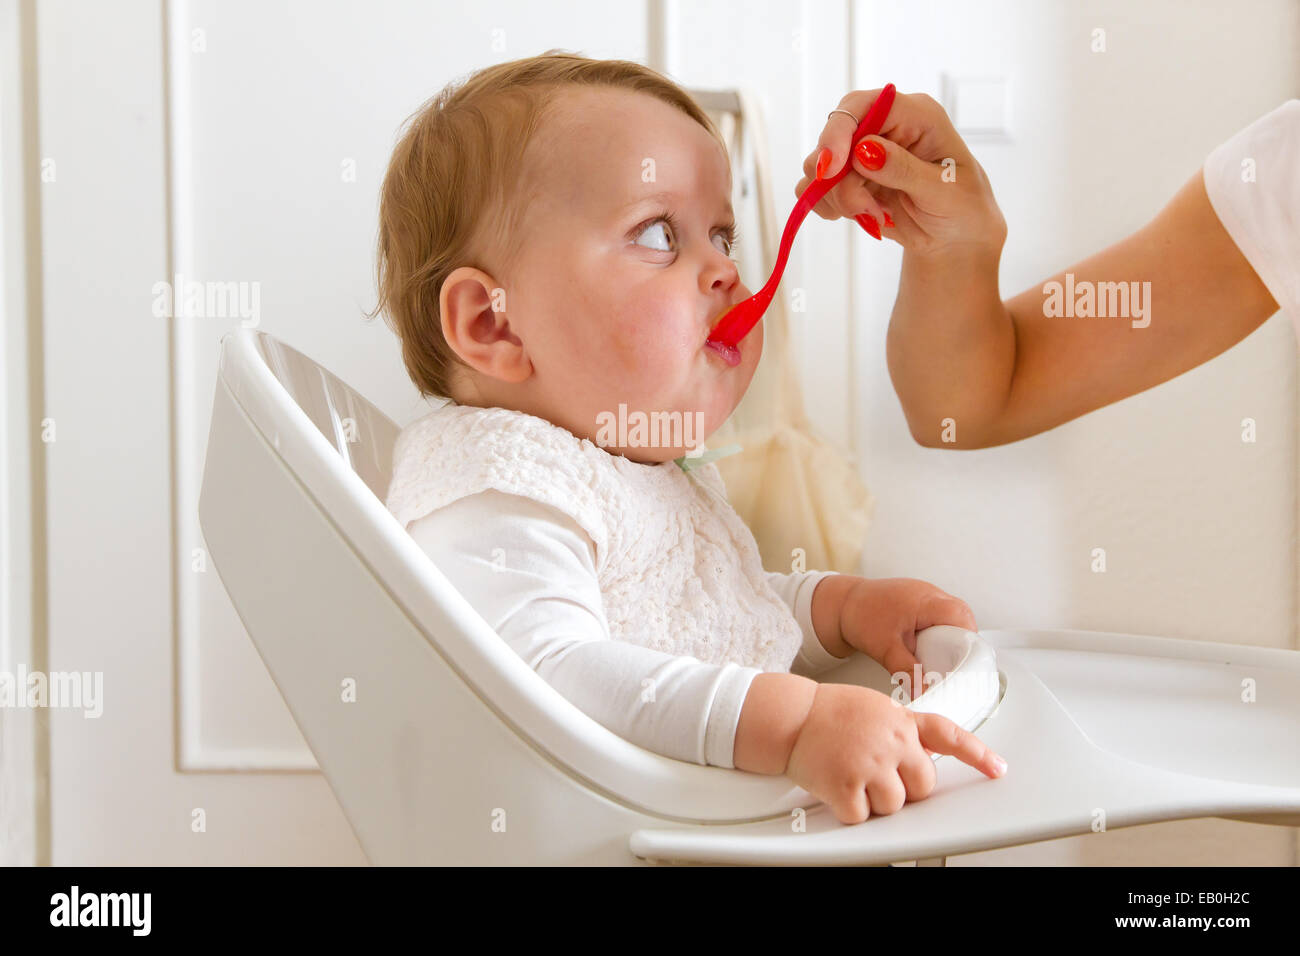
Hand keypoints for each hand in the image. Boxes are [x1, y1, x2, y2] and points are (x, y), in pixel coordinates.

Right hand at [786, 683, 1004, 824]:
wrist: (791, 716)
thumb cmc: (828, 711)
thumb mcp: (875, 707)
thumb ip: (901, 729)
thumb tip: (919, 755)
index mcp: (901, 721)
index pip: (949, 736)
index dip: (977, 754)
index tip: (997, 769)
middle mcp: (892, 743)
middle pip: (923, 787)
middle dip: (904, 787)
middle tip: (877, 772)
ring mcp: (870, 765)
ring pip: (894, 806)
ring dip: (874, 800)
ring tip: (852, 773)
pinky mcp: (847, 787)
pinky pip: (862, 817)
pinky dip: (849, 809)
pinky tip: (837, 785)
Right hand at [793, 88, 1007, 257]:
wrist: (955, 237)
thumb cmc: (963, 207)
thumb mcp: (944, 190)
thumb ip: (904, 169)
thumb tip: (863, 150)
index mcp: (915, 115)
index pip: (863, 105)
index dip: (840, 132)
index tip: (831, 171)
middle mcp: (884, 127)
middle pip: (834, 137)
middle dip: (839, 180)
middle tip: (866, 209)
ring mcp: (863, 153)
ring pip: (821, 166)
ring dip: (838, 198)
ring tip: (873, 215)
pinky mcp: (849, 179)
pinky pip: (816, 188)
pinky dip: (827, 206)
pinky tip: (858, 216)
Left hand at [838, 577, 977, 702]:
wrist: (841, 603)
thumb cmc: (860, 617)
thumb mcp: (885, 649)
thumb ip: (907, 672)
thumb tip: (923, 692)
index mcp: (926, 601)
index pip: (962, 618)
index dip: (969, 640)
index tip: (966, 662)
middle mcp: (929, 593)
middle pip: (962, 616)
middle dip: (962, 640)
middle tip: (954, 662)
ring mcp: (925, 594)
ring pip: (952, 615)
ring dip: (951, 634)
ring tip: (943, 656)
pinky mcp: (919, 600)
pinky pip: (940, 614)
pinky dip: (940, 629)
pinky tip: (931, 645)